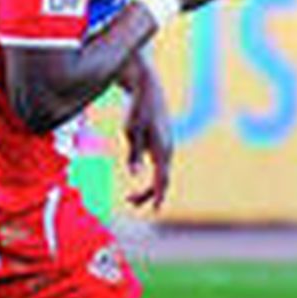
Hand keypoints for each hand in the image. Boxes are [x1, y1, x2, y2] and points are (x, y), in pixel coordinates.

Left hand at [123, 69, 173, 210]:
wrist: (146, 87)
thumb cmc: (136, 109)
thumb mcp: (130, 131)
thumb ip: (133, 154)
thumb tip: (133, 174)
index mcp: (161, 148)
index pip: (161, 179)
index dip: (156, 195)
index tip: (153, 210)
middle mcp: (167, 149)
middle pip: (161, 179)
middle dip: (147, 194)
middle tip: (129, 203)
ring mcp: (166, 145)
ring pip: (160, 173)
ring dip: (148, 188)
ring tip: (130, 199)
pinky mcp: (161, 140)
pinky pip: (159, 165)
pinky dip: (152, 176)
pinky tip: (140, 180)